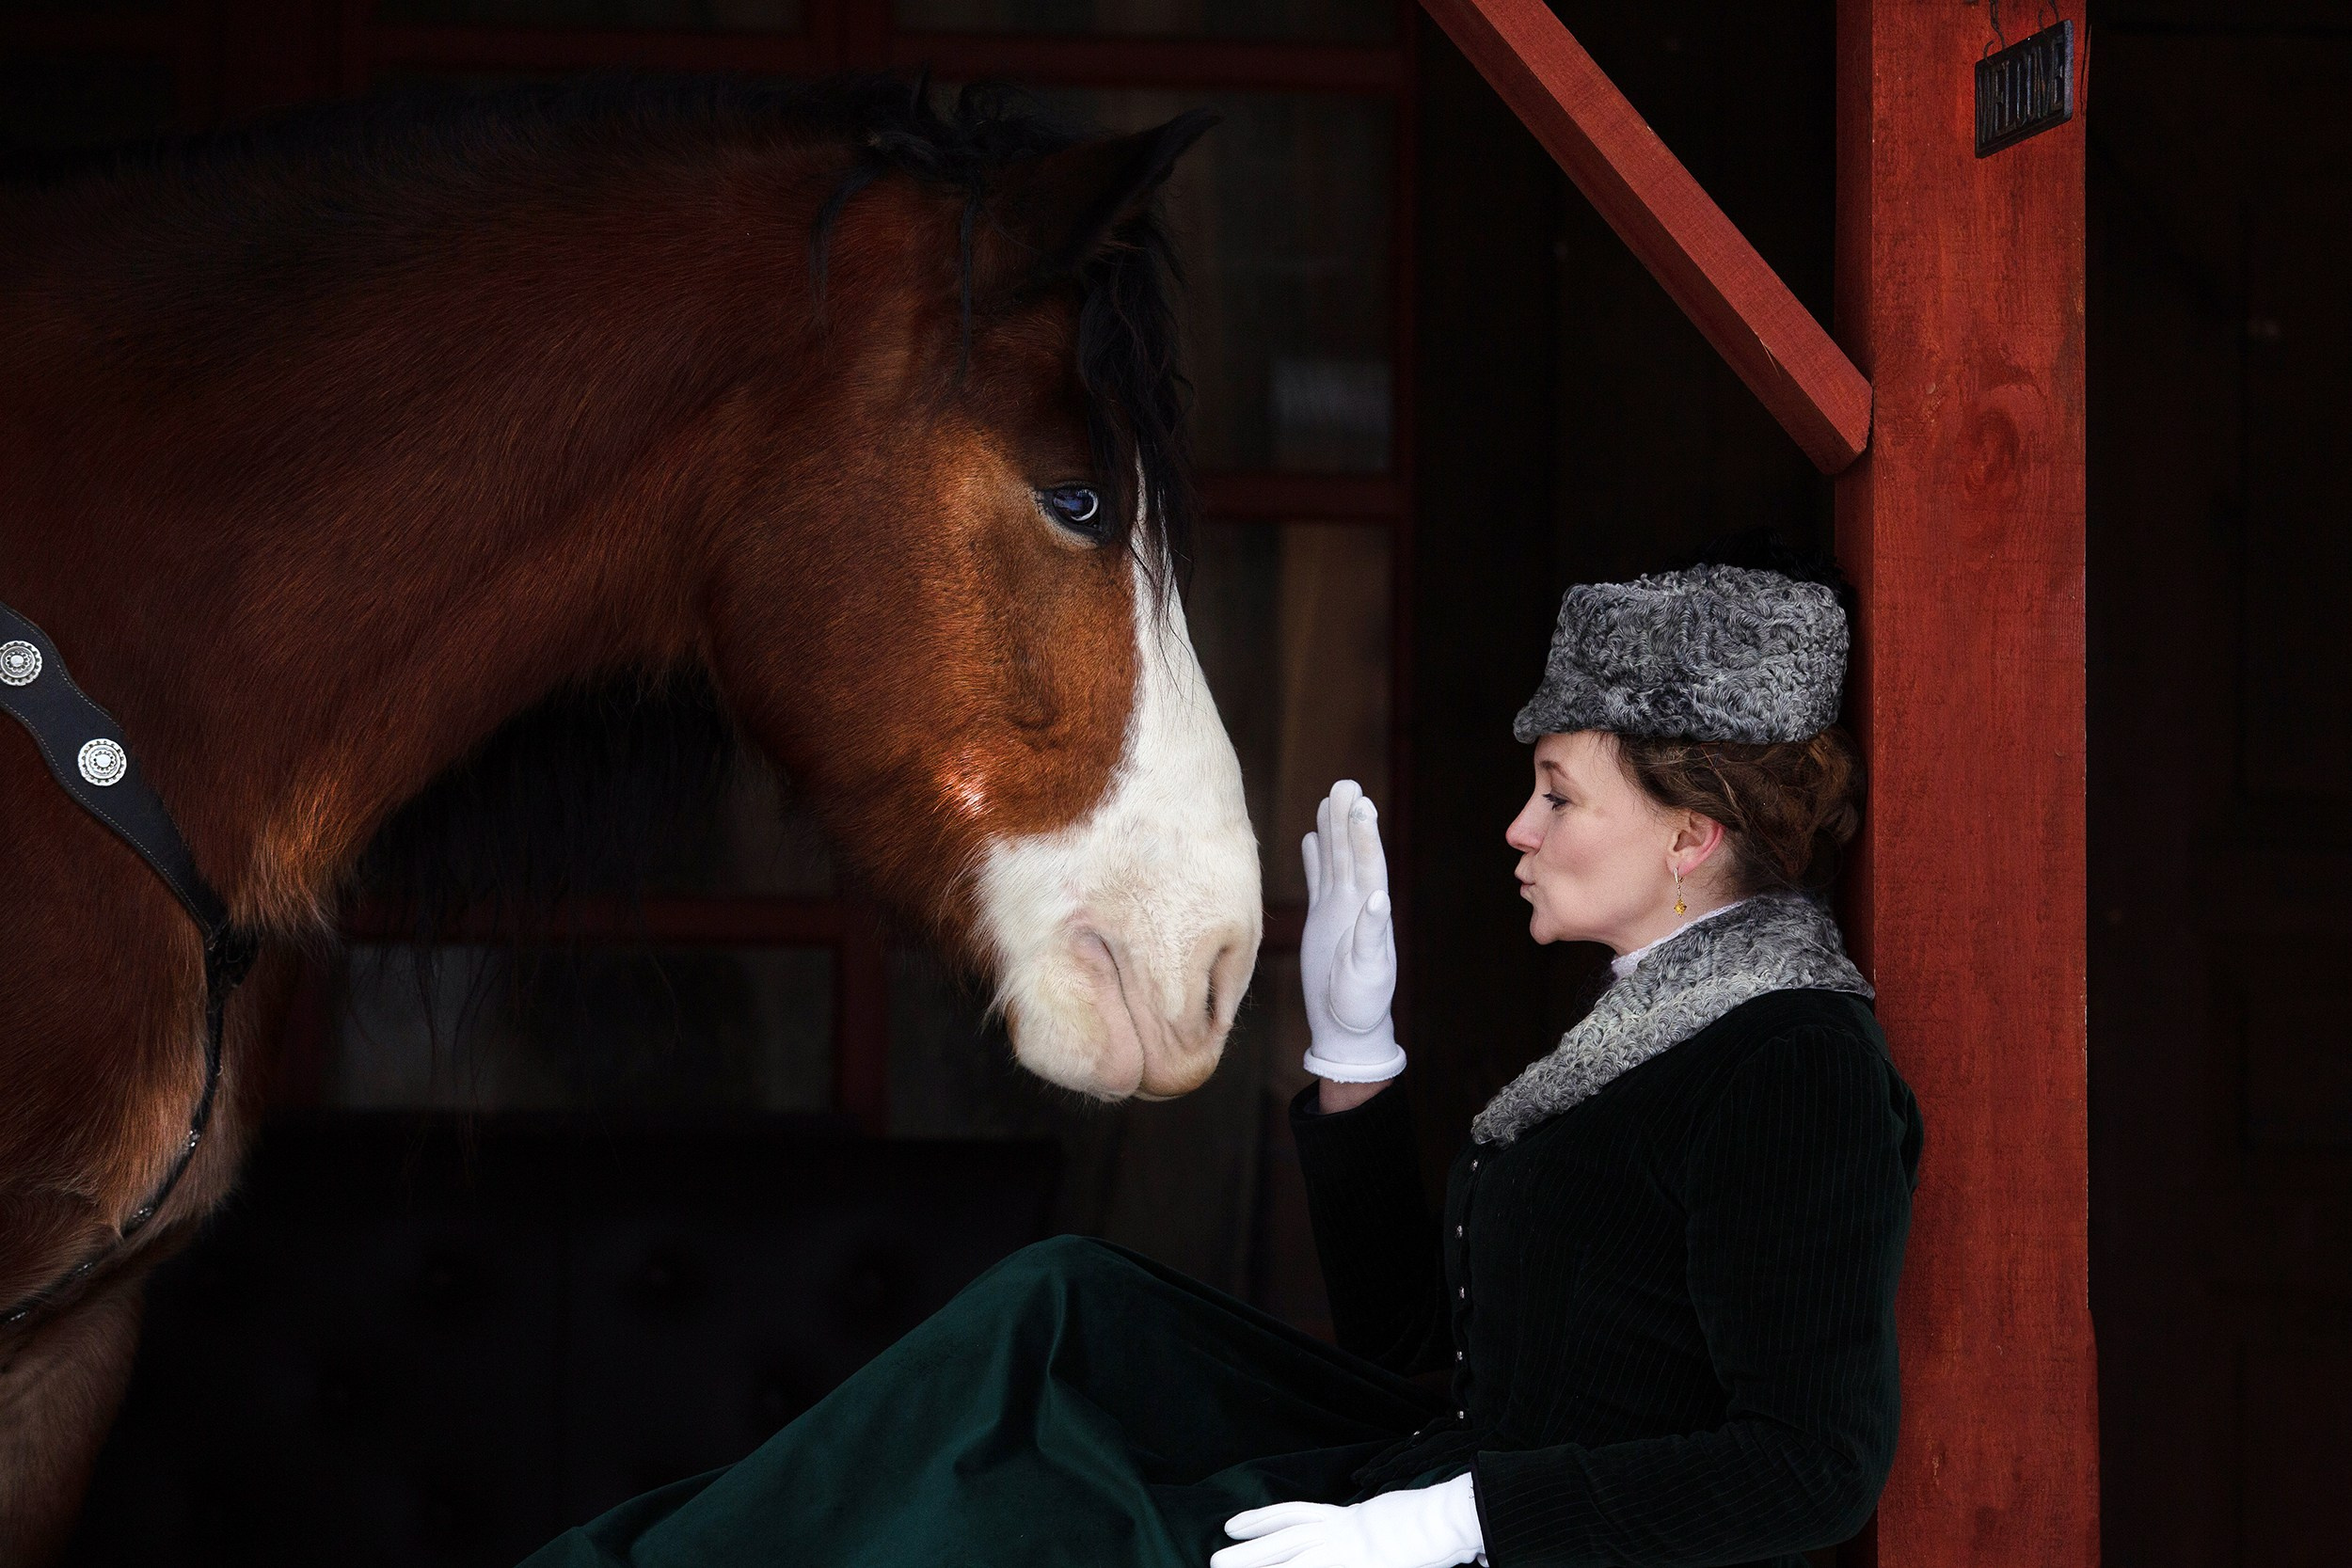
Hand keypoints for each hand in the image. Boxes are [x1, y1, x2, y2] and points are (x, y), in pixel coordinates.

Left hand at [1211, 1474, 1484, 1567]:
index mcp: (1348, 1517)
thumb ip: (1363, 1526)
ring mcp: (1349, 1549)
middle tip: (1216, 1557)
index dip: (1264, 1519)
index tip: (1237, 1524)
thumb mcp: (1389, 1518)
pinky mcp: (1360, 1561)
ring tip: (1224, 1566)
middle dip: (1251, 1548)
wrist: (1451, 1519)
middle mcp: (1342, 1531)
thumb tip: (1349, 1529)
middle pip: (1286, 1537)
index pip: (1296, 1515)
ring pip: (1293, 1555)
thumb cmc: (1431, 1522)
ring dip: (1258, 1562)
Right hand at [1299, 780, 1404, 1082]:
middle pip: (1350, 854)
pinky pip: (1318, 881)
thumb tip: (1377, 899)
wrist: (1346, 1025)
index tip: (1361, 805)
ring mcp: (1339, 910)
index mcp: (1370, 914)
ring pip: (1333, 861)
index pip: (1368, 866)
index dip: (1364, 836)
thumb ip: (1371, 935)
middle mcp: (1356, 905)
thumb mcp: (1368, 972)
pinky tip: (1312, 836)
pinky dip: (1315, 858)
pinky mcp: (1322, 920)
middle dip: (1348, 820)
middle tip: (1345, 784)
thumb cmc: (1361, 1003)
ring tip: (1329, 797)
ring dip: (1332, 830)